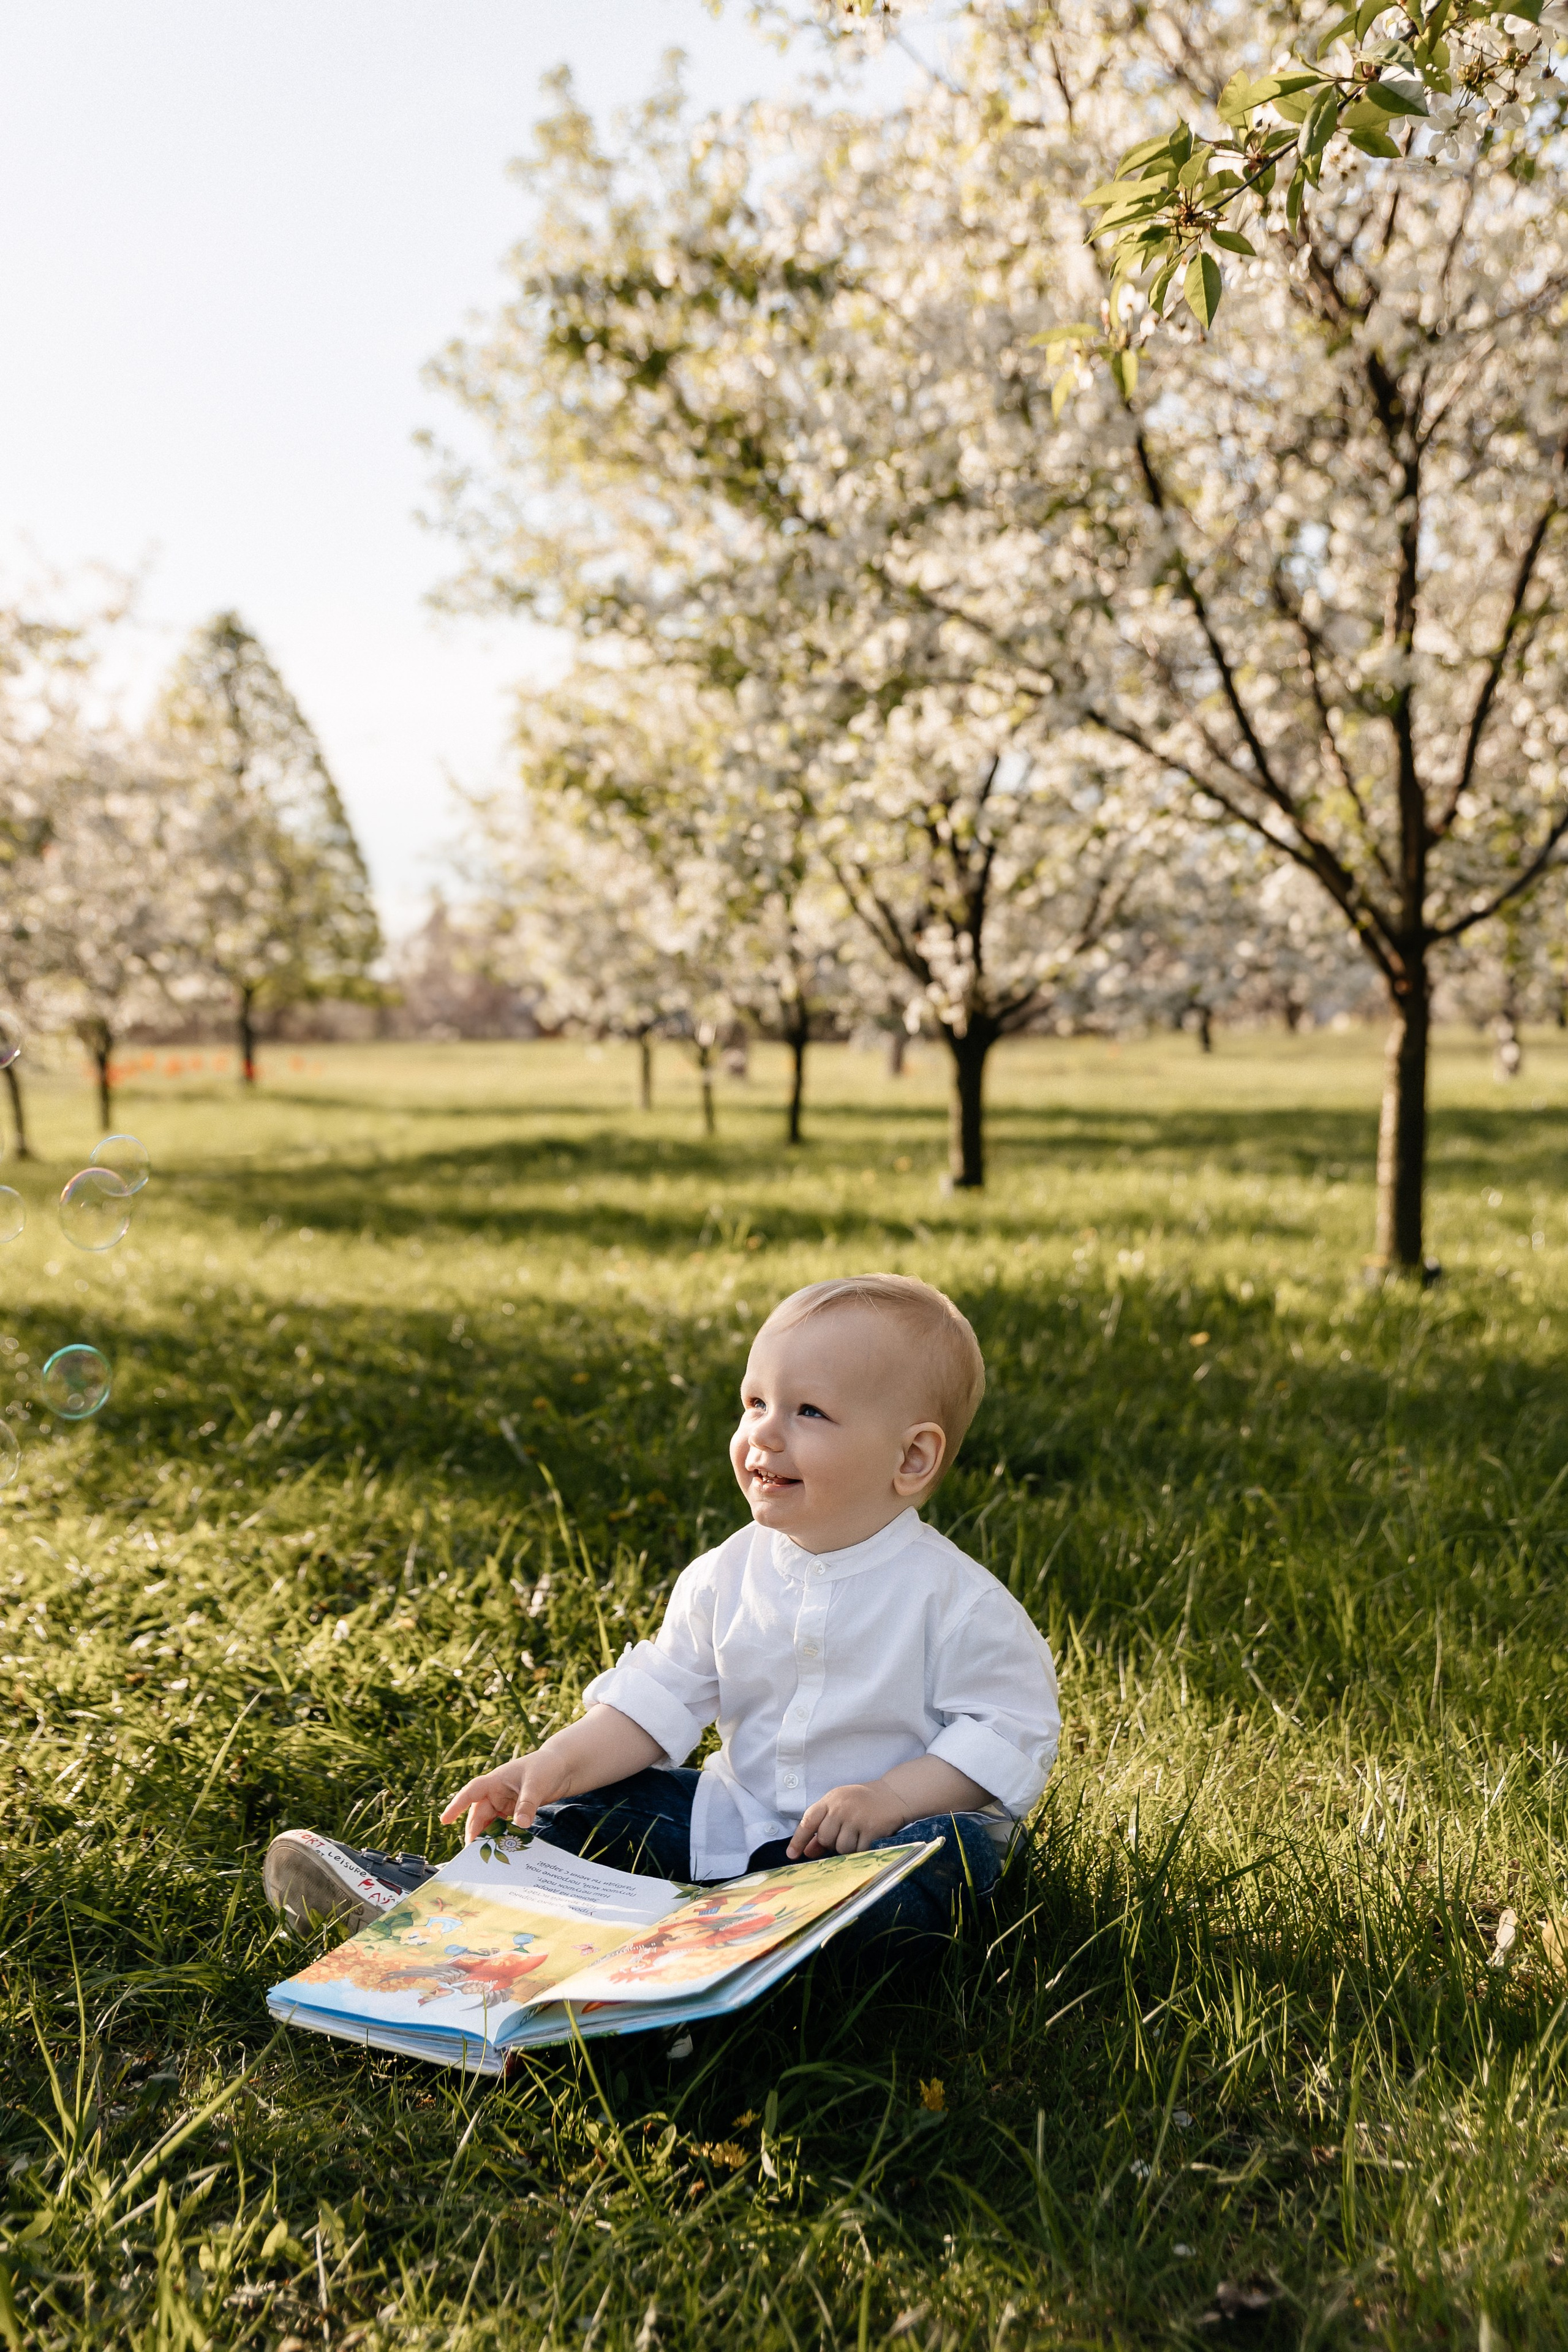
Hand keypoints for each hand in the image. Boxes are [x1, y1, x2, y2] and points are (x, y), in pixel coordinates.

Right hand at [439, 1754, 563, 1843]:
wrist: (563, 1767)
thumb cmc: (546, 1767)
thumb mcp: (536, 1784)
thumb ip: (527, 1804)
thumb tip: (521, 1824)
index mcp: (495, 1781)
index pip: (471, 1792)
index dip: (456, 1805)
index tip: (444, 1820)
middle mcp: (496, 1793)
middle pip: (479, 1815)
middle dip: (475, 1833)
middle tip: (473, 1854)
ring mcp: (504, 1803)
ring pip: (489, 1823)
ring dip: (487, 1837)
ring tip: (485, 1856)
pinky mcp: (514, 1811)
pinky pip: (503, 1826)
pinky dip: (501, 1837)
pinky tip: (502, 1850)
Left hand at [786, 1780, 910, 1859]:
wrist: (894, 1795)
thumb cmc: (862, 1802)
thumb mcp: (840, 1807)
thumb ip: (822, 1826)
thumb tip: (807, 1851)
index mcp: (831, 1800)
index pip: (808, 1820)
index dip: (798, 1839)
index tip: (792, 1855)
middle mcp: (841, 1808)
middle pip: (825, 1839)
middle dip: (832, 1843)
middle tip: (845, 1834)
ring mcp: (856, 1818)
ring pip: (841, 1848)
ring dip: (848, 1847)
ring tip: (857, 1834)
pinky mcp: (871, 1829)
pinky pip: (858, 1851)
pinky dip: (861, 1850)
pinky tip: (867, 1838)